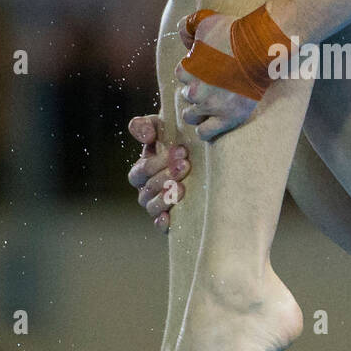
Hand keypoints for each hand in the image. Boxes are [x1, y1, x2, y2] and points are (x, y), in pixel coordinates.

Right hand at [127, 115, 190, 231]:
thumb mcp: (165, 127)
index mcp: (145, 169)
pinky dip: (161, 222)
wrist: (209, 158)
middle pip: (147, 187)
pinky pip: (159, 224)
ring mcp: (160, 205)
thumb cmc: (183, 141)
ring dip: (165, 196)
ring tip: (183, 187)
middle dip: (166, 175)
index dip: (156, 162)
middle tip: (186, 165)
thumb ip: (148, 125)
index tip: (182, 150)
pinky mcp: (172, 220)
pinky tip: (169, 217)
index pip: (141, 171)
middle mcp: (149, 189)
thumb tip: (145, 135)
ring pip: (152, 206)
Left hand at [175, 12, 258, 139]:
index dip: (193, 70)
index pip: (182, 74)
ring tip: (210, 104)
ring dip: (198, 110)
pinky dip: (204, 129)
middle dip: (197, 90)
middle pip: (187, 95)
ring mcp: (211, 106)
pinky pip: (205, 132)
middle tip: (213, 84)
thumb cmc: (234, 32)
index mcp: (188, 69)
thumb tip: (182, 34)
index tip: (206, 67)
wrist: (261, 47)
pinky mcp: (228, 118)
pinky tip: (209, 122)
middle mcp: (196, 90)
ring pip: (191, 116)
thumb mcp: (206, 21)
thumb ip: (188, 26)